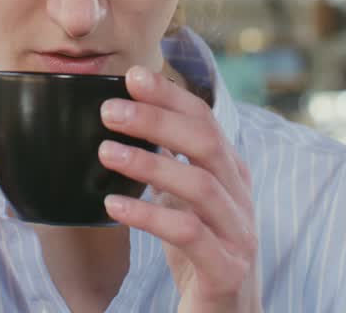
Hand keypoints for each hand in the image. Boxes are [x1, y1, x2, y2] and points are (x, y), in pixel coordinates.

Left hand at [98, 66, 260, 312]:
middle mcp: (240, 198)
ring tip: (105, 153)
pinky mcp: (226, 269)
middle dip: (157, 120)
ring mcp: (238, 233)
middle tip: (109, 111)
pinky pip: (189, 234)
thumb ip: (170, 166)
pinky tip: (114, 206)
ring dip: (150, 164)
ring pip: (199, 185)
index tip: (132, 76)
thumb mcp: (185, 202)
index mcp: (231, 174)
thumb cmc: (201, 255)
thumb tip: (131, 119)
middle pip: (206, 143)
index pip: (205, 120)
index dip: (171, 96)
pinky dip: (150, 215)